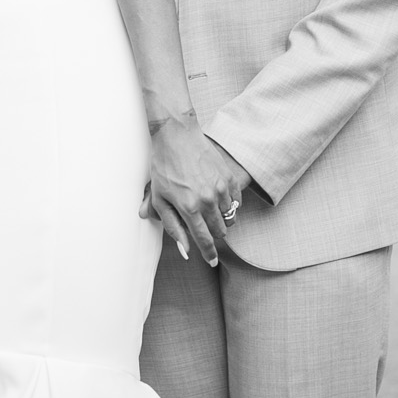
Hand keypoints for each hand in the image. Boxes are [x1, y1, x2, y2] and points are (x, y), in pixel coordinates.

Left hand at [141, 117, 247, 267]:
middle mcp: (208, 200)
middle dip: (212, 234)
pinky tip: (218, 198)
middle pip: (219, 232)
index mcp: (189, 208)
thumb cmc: (164, 167)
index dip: (209, 254)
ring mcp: (221, 188)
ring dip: (220, 219)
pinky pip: (236, 202)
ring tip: (208, 208)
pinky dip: (229, 205)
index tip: (212, 262)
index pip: (204, 240)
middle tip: (202, 225)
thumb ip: (173, 226)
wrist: (177, 136)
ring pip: (229, 218)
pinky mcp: (229, 177)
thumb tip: (185, 250)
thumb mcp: (161, 199)